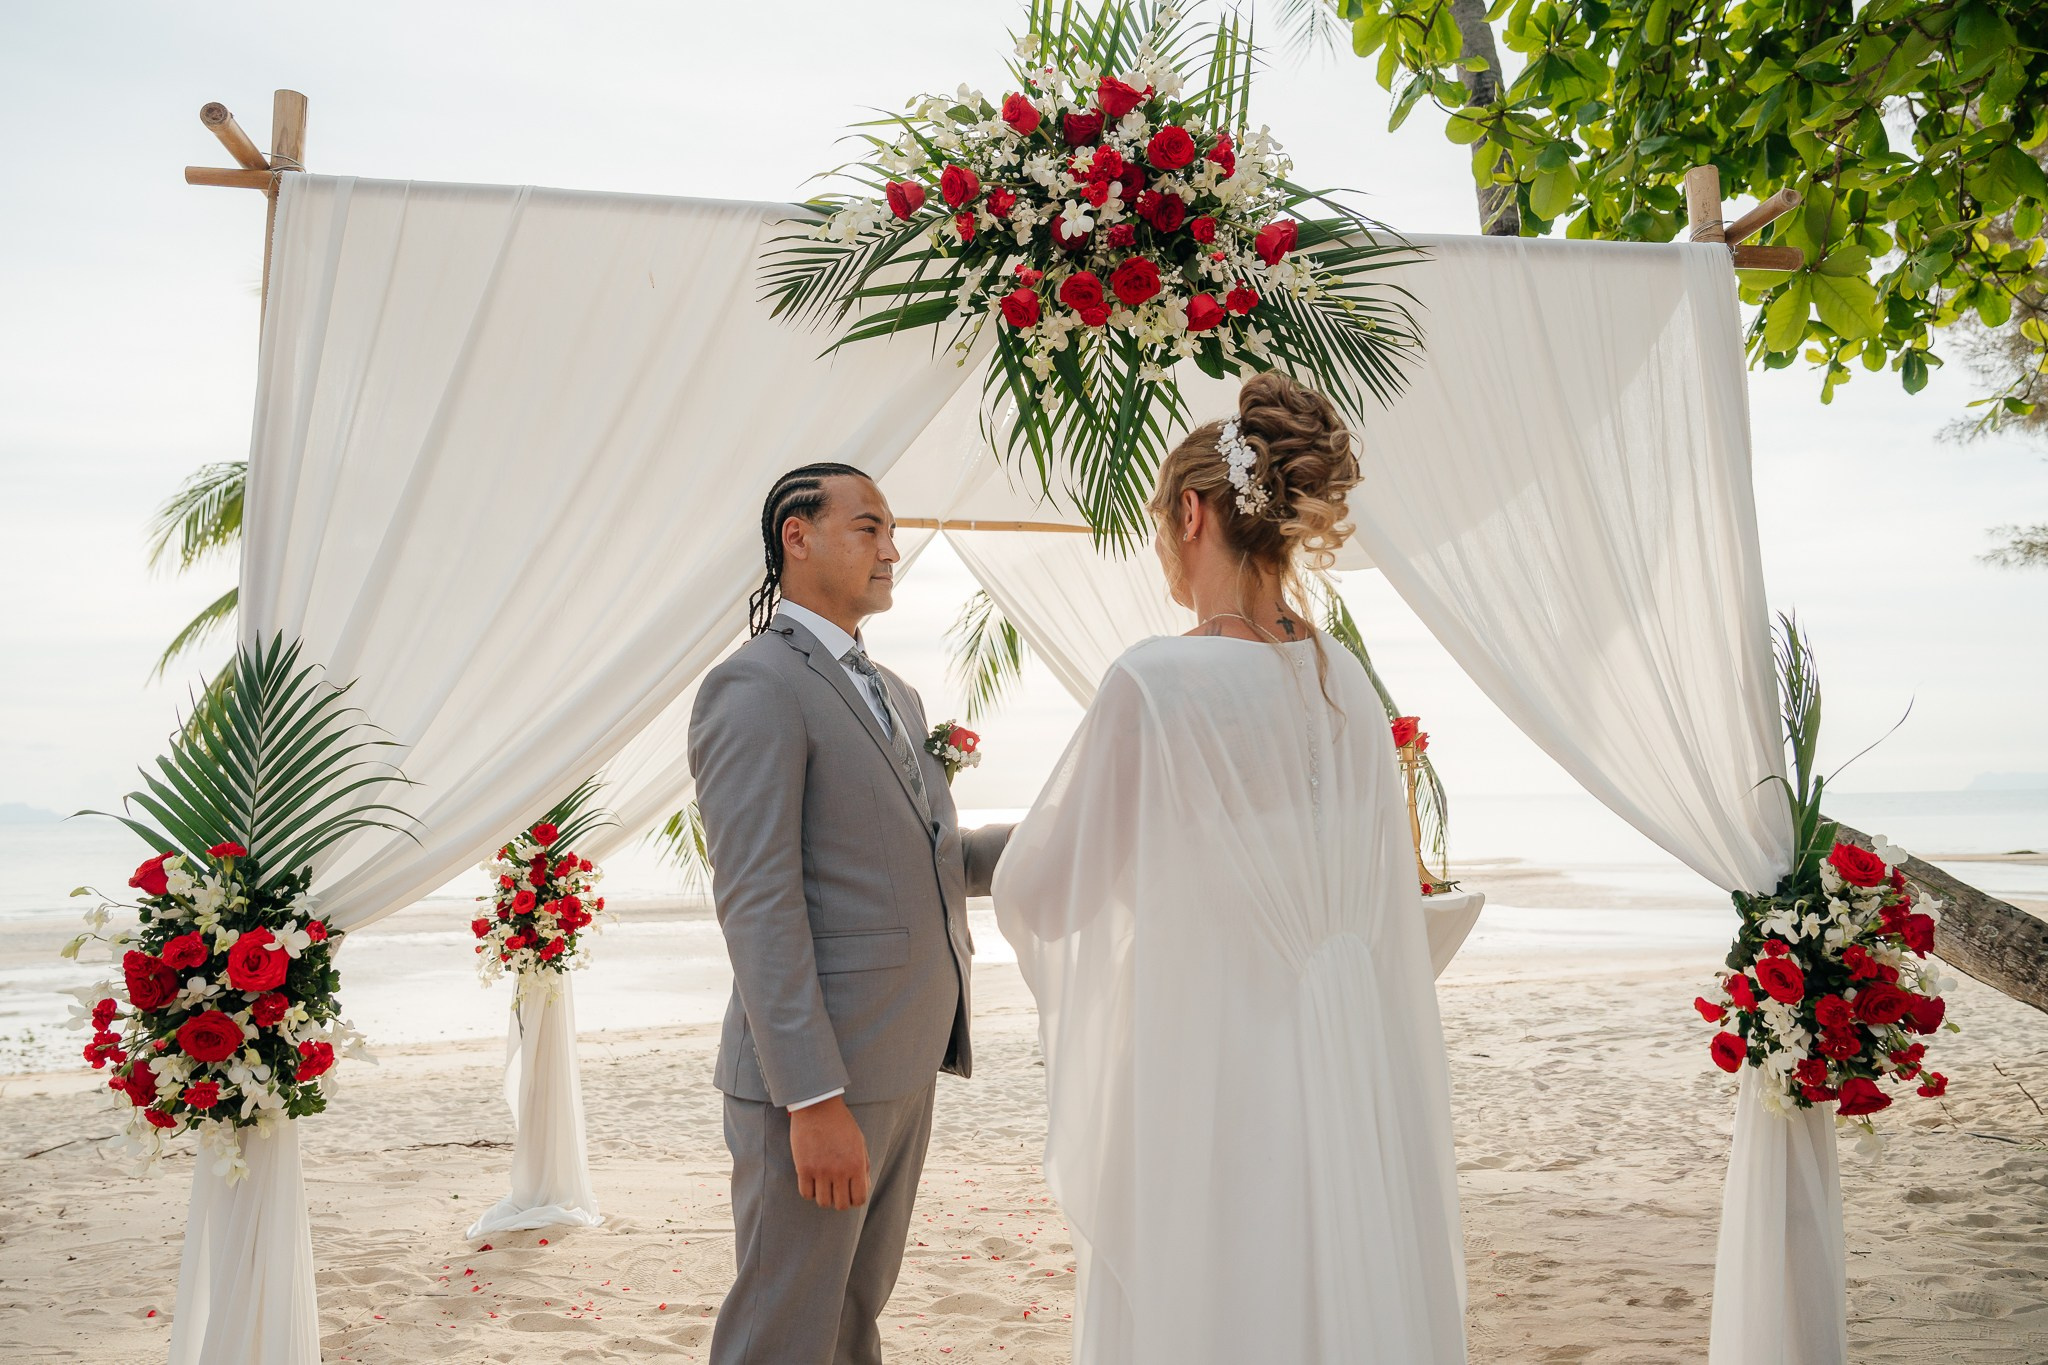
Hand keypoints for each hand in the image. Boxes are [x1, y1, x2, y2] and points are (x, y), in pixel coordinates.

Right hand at [789, 1096, 868, 1210]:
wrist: (818, 1106)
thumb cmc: (841, 1124)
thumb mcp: (859, 1142)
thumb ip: (863, 1166)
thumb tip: (863, 1187)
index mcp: (856, 1164)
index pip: (859, 1199)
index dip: (855, 1200)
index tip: (850, 1193)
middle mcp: (839, 1171)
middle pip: (840, 1205)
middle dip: (840, 1201)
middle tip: (836, 1191)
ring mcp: (820, 1171)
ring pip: (823, 1202)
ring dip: (824, 1197)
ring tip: (824, 1186)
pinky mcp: (803, 1168)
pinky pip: (806, 1193)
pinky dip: (810, 1192)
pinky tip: (812, 1181)